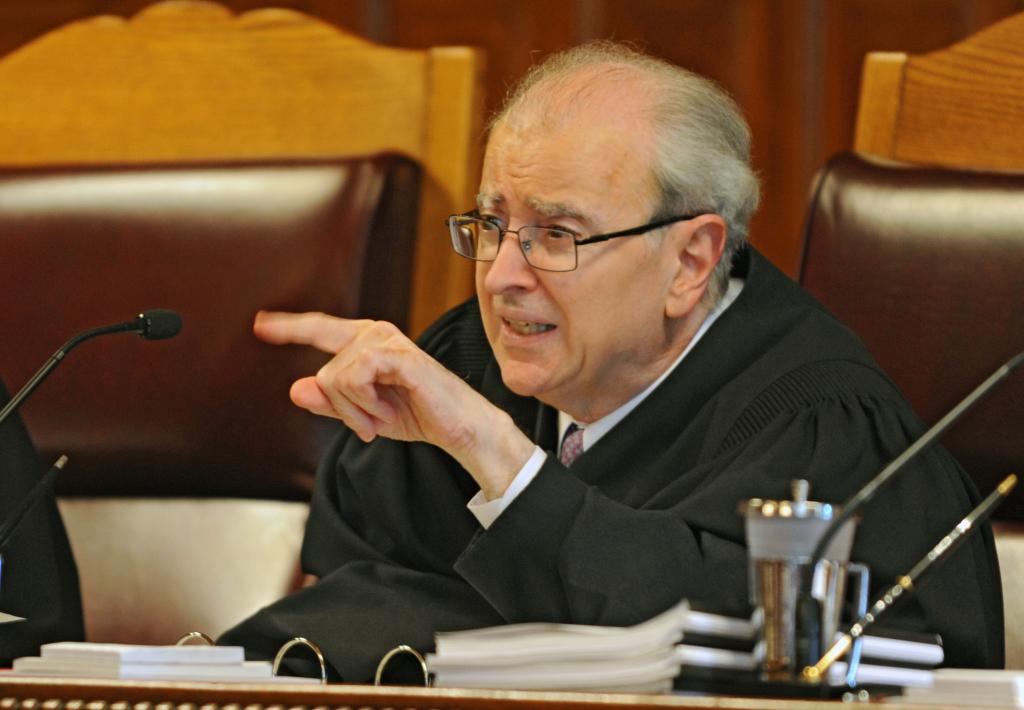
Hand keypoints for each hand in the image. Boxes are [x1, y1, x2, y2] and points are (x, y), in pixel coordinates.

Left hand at [254, 311, 534, 497]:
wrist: (458, 428)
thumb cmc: (417, 415)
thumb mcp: (364, 414)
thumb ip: (330, 402)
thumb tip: (296, 388)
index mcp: (366, 344)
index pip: (321, 330)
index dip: (290, 327)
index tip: (260, 324)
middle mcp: (375, 334)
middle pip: (326, 373)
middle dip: (342, 408)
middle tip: (371, 424)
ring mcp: (387, 341)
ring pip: (336, 378)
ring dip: (356, 410)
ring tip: (383, 416)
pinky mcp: (398, 354)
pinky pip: (355, 378)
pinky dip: (366, 404)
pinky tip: (388, 409)